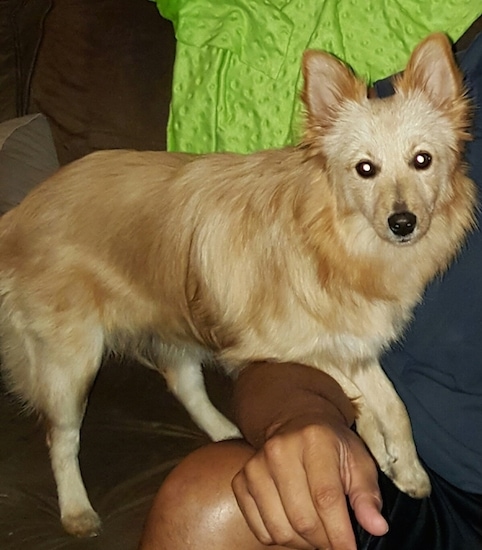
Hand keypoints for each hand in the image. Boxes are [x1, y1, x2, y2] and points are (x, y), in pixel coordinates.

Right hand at [232, 416, 388, 549]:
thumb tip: (376, 527)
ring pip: (280, 529)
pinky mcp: (241, 481)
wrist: (296, 423)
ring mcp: (256, 465)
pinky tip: (293, 521)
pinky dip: (279, 536)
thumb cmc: (332, 446)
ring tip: (316, 530)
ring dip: (303, 542)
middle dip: (324, 541)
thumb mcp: (358, 461)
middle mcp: (280, 450)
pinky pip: (260, 529)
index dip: (340, 533)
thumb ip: (367, 495)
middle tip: (335, 539)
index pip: (325, 497)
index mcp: (314, 439)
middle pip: (302, 519)